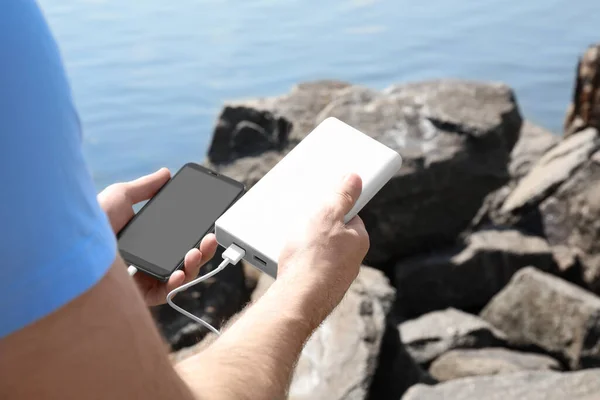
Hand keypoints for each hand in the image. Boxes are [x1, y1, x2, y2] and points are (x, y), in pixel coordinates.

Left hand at [97, 168, 217, 305]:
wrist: (71, 243)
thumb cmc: (90, 220)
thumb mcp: (121, 196)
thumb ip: (146, 187)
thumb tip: (165, 173)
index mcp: (144, 241)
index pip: (176, 241)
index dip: (194, 236)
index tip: (207, 226)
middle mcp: (145, 261)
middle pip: (183, 260)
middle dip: (202, 251)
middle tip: (209, 239)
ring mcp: (142, 278)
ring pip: (179, 278)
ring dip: (194, 266)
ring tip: (197, 252)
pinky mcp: (137, 294)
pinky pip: (164, 294)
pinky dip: (177, 284)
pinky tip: (180, 272)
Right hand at [277, 173, 369, 325]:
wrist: (298, 298)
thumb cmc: (313, 257)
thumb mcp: (327, 214)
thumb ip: (342, 195)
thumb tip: (355, 179)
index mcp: (358, 240)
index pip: (350, 215)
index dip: (333, 208)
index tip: (321, 205)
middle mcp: (351, 260)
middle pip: (333, 234)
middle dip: (317, 228)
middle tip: (302, 224)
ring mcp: (336, 276)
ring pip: (320, 253)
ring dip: (306, 246)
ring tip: (292, 245)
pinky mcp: (320, 289)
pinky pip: (309, 269)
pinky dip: (300, 264)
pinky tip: (289, 263)